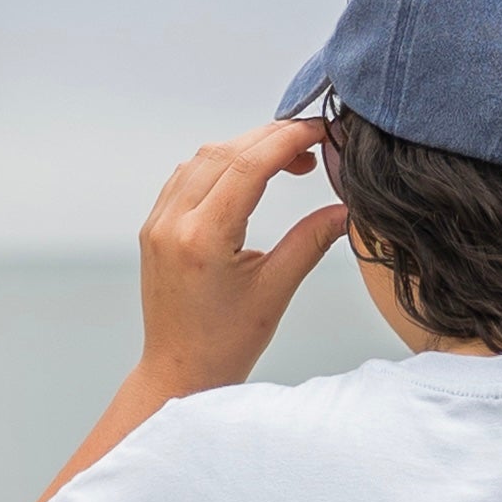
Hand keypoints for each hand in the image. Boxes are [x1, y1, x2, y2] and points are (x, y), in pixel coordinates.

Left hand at [136, 119, 351, 395]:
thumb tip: (347, 209)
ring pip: (203, 158)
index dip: (288, 138)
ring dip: (246, 147)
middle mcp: (173, 223)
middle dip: (272, 137)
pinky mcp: (154, 226)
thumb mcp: (276, 291)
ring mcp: (158, 222)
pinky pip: (186, 175)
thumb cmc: (227, 344)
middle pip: (225, 152)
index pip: (248, 165)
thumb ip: (310, 242)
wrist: (180, 373)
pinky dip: (221, 163)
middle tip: (314, 140)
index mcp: (203, 239)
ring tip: (289, 159)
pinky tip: (249, 173)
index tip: (321, 129)